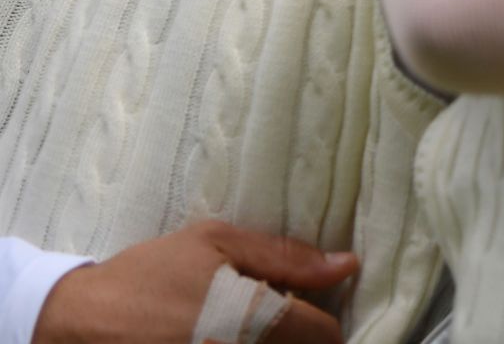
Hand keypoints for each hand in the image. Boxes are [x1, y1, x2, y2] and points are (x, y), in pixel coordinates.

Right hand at [34, 221, 357, 343]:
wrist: (81, 320)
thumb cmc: (152, 273)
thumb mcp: (217, 243)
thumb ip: (286, 256)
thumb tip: (347, 265)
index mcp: (255, 318)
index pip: (326, 335)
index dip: (324, 318)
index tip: (309, 307)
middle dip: (301, 336)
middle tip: (281, 317)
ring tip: (249, 326)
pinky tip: (228, 338)